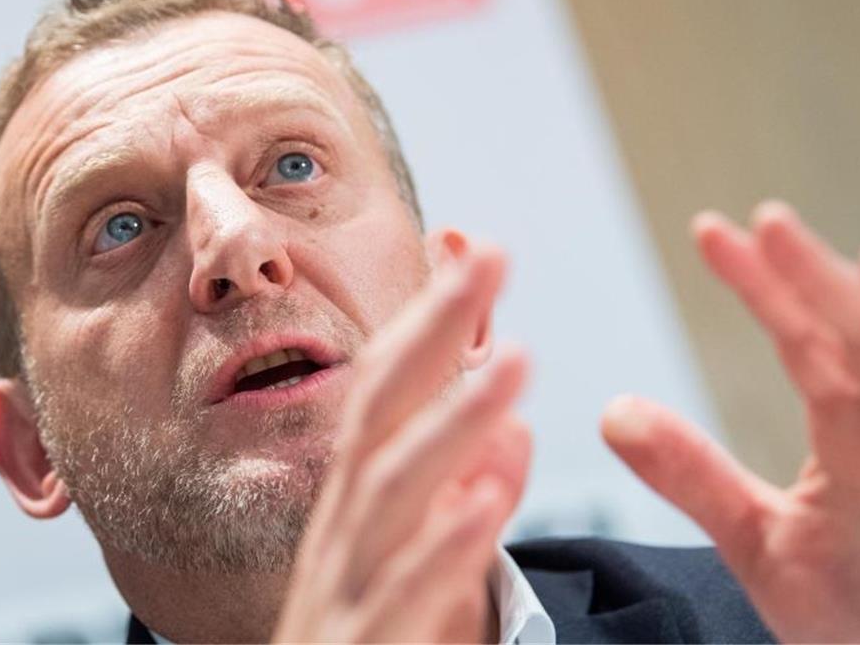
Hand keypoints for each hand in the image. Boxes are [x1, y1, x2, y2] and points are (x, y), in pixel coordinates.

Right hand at [274, 247, 531, 642]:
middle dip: (435, 335)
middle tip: (492, 261)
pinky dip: (441, 548)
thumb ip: (463, 486)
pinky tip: (485, 503)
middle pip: (381, 413)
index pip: (390, 389)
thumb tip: (510, 420)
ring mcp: (344, 588)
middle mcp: (343, 528)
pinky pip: (400, 598)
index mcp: (359, 496)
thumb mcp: (418, 550)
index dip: (432, 319)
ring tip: (516, 368)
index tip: (481, 253)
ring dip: (451, 425)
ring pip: (391, 494)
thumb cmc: (377, 633)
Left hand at [601, 201, 859, 642]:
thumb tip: (611, 413)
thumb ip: (692, 475)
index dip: (758, 284)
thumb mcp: (760, 540)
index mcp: (849, 426)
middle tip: (766, 221)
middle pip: (856, 331)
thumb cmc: (859, 608)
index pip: (800, 336)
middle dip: (814, 278)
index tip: (710, 233)